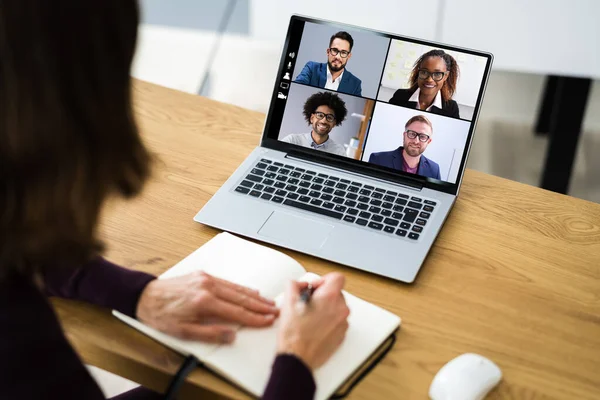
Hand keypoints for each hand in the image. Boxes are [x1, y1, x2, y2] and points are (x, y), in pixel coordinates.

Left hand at [136, 271, 278, 343]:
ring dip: (254, 296)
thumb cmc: (162, 316)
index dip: (255, 318)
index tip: (268, 320)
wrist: (145, 296)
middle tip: (276, 310)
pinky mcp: (203, 275)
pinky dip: (240, 288)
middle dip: (260, 305)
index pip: (237, 312)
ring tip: (268, 302)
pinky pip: (227, 282)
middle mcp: (208, 287)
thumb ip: (210, 334)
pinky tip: (249, 291)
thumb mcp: (183, 332)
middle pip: (241, 298)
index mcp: (204, 302)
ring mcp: (206, 279)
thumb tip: (232, 335)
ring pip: (236, 289)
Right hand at [276, 272, 349, 369]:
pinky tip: (314, 327)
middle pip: (336, 293)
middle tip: (308, 303)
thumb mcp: (288, 302)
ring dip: (325, 308)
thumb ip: (293, 285)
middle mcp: (340, 309)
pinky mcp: (341, 335)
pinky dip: (328, 321)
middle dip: (322, 296)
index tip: (315, 287)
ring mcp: (342, 323)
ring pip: (337, 307)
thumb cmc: (294, 334)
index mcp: (330, 298)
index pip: (337, 277)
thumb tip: (298, 284)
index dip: (324, 280)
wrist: (297, 357)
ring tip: (309, 317)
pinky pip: (337, 321)